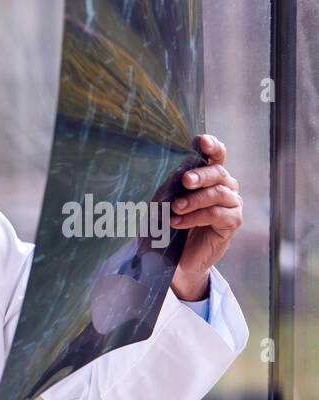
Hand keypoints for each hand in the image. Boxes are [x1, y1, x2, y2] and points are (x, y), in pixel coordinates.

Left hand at [170, 133, 242, 300]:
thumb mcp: (167, 203)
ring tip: (176, 207)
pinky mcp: (232, 222)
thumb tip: (168, 174)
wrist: (180, 258)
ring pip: (218, 194)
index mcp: (212, 176)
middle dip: (201, 175)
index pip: (217, 156)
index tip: (200, 141)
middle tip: (185, 180)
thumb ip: (171, 188)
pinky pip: (217, 214)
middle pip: (219, 173)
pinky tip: (177, 221)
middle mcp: (226, 186)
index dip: (212, 146)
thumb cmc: (173, 225)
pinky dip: (195, 217)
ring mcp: (232, 204)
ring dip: (195, 199)